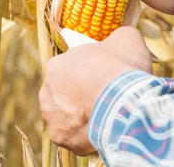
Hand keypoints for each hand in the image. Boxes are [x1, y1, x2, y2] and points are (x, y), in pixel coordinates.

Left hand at [38, 27, 152, 154]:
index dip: (90, 71)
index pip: (70, 66)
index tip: (105, 75)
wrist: (125, 102)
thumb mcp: (126, 38)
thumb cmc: (123, 67)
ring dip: (83, 114)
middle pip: (65, 92)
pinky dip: (87, 133)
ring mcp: (52, 117)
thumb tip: (119, 37)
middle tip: (106, 95)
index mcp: (57, 65)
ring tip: (107, 113)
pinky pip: (74, 135)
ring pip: (67, 116)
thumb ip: (118, 36)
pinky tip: (104, 127)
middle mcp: (47, 91)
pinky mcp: (62, 138)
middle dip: (82, 94)